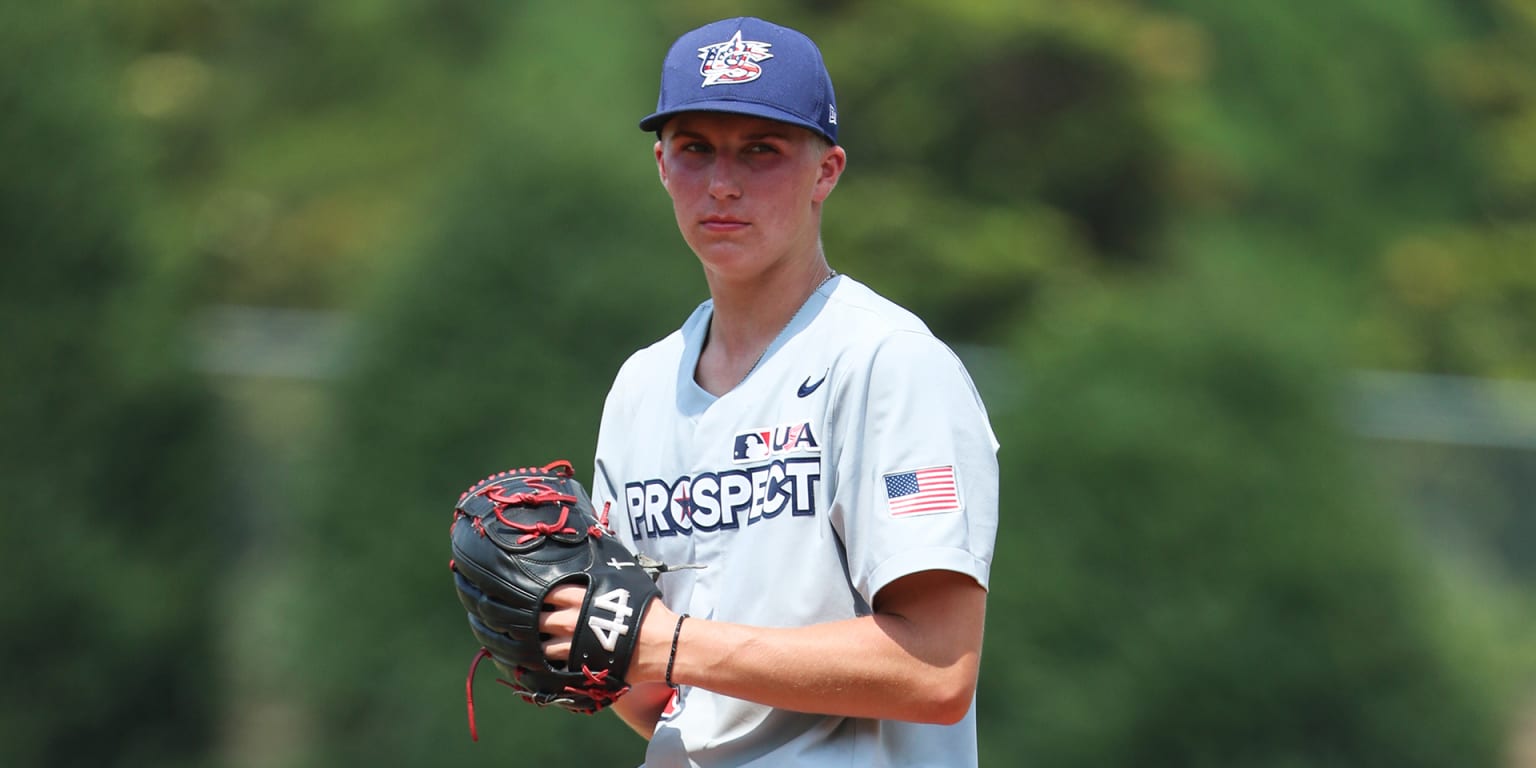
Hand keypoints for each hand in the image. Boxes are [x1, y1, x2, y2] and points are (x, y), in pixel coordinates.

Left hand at [539, 584, 675, 682]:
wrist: (661, 644)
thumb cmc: (649, 614)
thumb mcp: (629, 584)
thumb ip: (607, 578)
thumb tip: (601, 569)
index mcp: (581, 597)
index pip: (548, 593)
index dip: (544, 597)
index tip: (544, 601)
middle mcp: (572, 619)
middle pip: (540, 619)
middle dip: (538, 621)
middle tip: (541, 624)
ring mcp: (573, 644)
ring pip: (543, 646)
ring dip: (542, 646)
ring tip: (545, 646)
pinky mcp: (579, 665)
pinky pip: (556, 666)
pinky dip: (553, 665)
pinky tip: (555, 663)